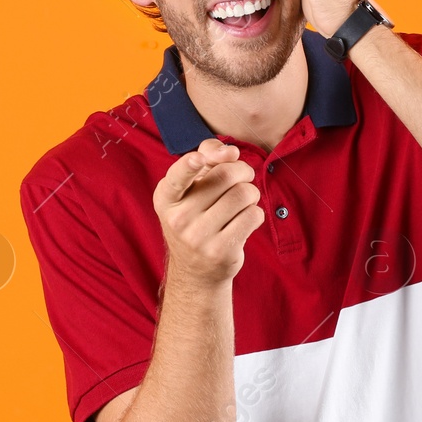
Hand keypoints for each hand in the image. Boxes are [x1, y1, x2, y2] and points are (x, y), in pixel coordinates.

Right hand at [152, 139, 263, 287]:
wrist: (195, 270)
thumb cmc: (196, 216)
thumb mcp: (191, 186)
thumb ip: (206, 156)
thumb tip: (230, 151)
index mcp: (166, 197)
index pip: (177, 176)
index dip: (189, 165)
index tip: (199, 159)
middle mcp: (179, 218)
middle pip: (226, 175)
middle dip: (242, 171)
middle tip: (242, 178)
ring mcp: (199, 237)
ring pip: (243, 194)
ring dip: (252, 193)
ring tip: (243, 201)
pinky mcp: (221, 251)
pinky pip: (253, 215)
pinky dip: (256, 212)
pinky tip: (245, 219)